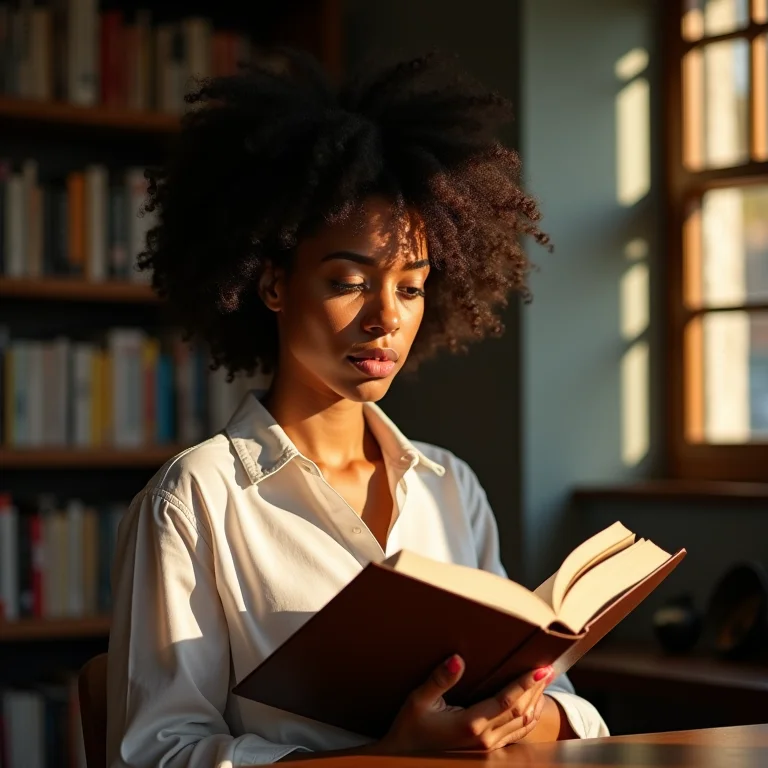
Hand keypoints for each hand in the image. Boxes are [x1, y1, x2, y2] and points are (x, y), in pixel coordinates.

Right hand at [374, 655, 553, 753]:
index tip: (541, 668)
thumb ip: (439, 679)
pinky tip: (531, 706)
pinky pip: (516, 734)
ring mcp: (487, 748)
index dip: (525, 683)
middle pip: (520, 710)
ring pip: (522, 724)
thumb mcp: (418, 701)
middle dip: (536, 688)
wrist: (404, 759)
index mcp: (470, 724)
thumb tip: (458, 659)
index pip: (507, 700)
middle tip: (548, 668)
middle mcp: (484, 739)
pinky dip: (529, 718)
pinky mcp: (487, 752)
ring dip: (535, 702)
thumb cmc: (410, 728)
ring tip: (543, 683)